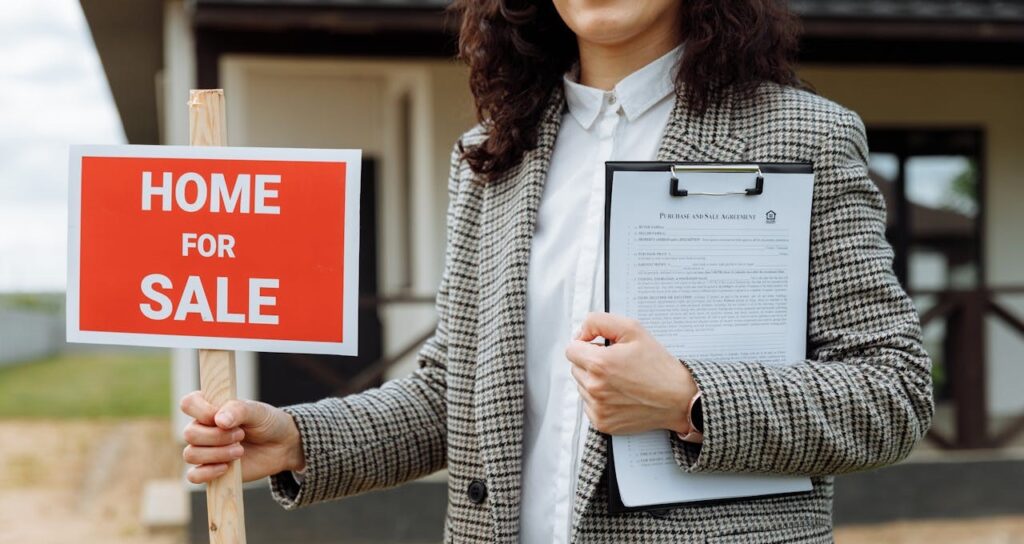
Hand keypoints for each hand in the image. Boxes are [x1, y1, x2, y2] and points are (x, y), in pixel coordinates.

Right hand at [180, 392, 304, 483]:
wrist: (281, 446)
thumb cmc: (267, 423)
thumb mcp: (258, 411)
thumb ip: (238, 410)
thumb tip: (219, 420)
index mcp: (209, 407)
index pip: (188, 404)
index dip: (203, 412)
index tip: (224, 418)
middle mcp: (202, 427)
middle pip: (189, 434)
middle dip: (217, 437)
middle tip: (241, 435)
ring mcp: (204, 449)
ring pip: (191, 454)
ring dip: (217, 454)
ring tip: (240, 450)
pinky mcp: (209, 469)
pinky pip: (193, 476)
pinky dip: (207, 473)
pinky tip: (226, 468)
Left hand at [565, 312, 697, 434]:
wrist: (679, 399)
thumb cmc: (658, 365)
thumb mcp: (632, 330)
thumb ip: (599, 322)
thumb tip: (580, 332)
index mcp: (599, 364)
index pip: (571, 349)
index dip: (587, 344)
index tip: (602, 347)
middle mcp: (594, 388)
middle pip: (575, 367)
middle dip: (591, 362)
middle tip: (616, 364)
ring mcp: (597, 408)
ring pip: (582, 386)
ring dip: (595, 381)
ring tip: (621, 380)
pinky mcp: (602, 423)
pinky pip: (589, 405)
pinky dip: (600, 399)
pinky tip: (620, 395)